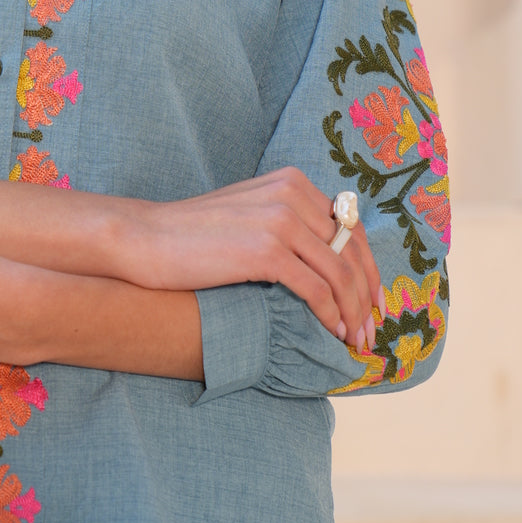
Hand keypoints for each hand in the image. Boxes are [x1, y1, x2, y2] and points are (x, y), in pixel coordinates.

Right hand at [123, 168, 383, 351]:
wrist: (147, 237)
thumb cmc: (196, 234)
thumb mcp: (251, 212)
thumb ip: (289, 221)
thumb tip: (333, 260)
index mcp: (291, 181)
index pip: (349, 227)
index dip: (368, 268)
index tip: (374, 301)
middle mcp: (291, 194)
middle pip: (352, 250)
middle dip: (367, 294)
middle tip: (371, 330)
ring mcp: (279, 220)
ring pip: (340, 274)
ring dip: (354, 312)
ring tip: (354, 340)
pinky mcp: (266, 250)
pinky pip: (316, 289)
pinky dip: (331, 315)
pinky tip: (331, 331)